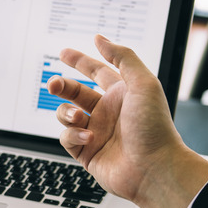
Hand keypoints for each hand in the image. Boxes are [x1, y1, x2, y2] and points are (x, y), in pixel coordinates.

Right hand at [46, 35, 207, 207]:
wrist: (154, 168)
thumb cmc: (154, 127)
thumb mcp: (144, 83)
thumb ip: (122, 58)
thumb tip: (101, 39)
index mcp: (121, 94)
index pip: (97, 72)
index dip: (80, 61)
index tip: (64, 53)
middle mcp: (107, 112)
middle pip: (75, 92)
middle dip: (61, 86)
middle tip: (53, 84)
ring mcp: (96, 132)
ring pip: (66, 114)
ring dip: (67, 112)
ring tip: (79, 118)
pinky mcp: (86, 151)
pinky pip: (67, 138)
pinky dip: (73, 135)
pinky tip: (88, 138)